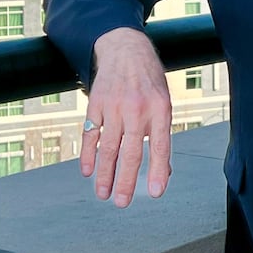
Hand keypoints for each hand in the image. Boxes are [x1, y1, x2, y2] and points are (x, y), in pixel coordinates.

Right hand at [80, 27, 172, 206]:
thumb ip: (161, 135)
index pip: (159, 145)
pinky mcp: (96, 104)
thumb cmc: (149, 81)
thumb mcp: (164, 103)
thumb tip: (164, 172)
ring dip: (105, 174)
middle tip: (122, 202)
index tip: (156, 192)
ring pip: (108, 147)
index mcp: (159, 109)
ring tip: (103, 193)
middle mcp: (137, 108)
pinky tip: (88, 171)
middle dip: (126, 180)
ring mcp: (114, 106)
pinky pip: (91, 134)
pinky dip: (88, 154)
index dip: (158, 170)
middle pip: (130, 151)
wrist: (126, 50)